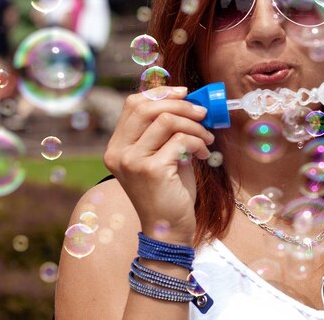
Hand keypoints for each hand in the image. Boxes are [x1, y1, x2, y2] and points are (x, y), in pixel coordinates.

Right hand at [104, 86, 214, 244]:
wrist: (168, 230)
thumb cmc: (170, 192)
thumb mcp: (164, 155)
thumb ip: (167, 131)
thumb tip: (187, 99)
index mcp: (117, 146)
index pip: (134, 104)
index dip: (161, 93)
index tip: (185, 93)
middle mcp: (118, 152)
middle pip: (147, 107)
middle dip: (181, 105)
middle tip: (203, 113)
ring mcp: (132, 161)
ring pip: (167, 120)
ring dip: (195, 125)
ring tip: (206, 140)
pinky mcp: (150, 170)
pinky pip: (181, 140)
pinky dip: (198, 143)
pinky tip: (204, 155)